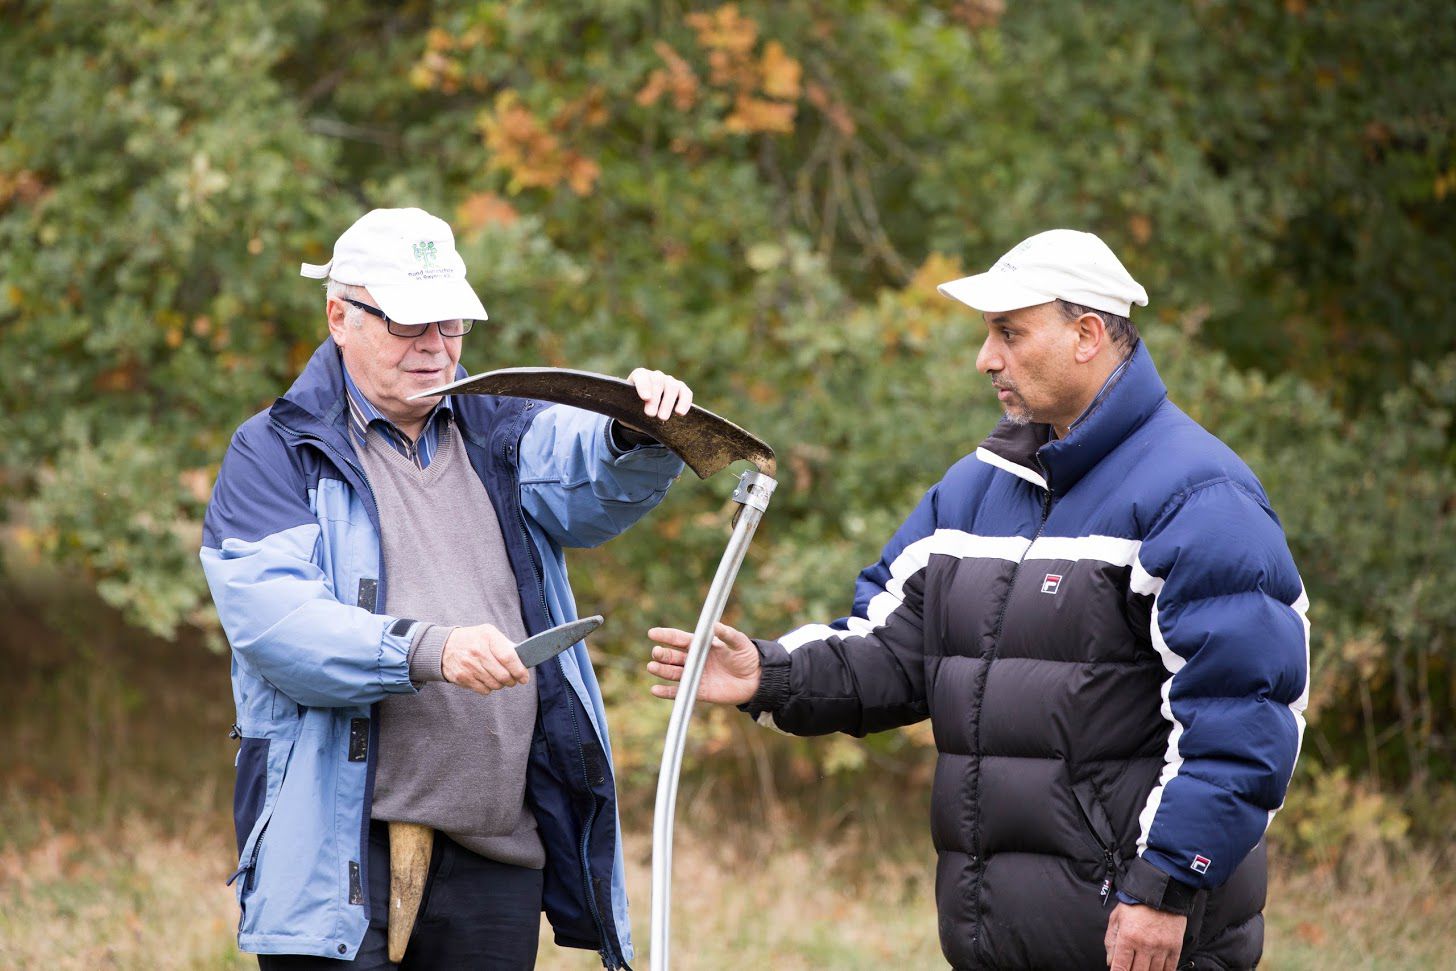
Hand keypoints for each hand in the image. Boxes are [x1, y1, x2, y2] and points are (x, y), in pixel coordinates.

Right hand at [440, 623, 529, 696]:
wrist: (444, 646)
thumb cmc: (473, 640)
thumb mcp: (488, 633)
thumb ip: (506, 645)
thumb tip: (524, 661)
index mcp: (488, 636)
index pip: (509, 657)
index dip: (519, 670)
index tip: (524, 677)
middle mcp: (478, 651)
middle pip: (503, 675)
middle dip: (512, 681)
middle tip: (512, 680)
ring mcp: (469, 665)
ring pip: (495, 684)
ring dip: (501, 684)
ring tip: (499, 678)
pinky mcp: (462, 677)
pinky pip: (484, 690)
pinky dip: (489, 688)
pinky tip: (486, 679)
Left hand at [627, 368, 692, 420]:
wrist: (645, 414)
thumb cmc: (633, 410)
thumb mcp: (627, 409)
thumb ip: (625, 408)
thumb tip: (627, 413)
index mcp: (639, 376)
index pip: (641, 375)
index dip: (643, 385)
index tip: (645, 398)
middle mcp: (656, 376)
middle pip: (658, 381)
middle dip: (655, 399)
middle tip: (650, 414)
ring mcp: (670, 381)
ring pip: (672, 387)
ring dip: (668, 403)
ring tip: (662, 418)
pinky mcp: (682, 390)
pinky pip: (686, 393)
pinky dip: (684, 402)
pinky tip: (680, 413)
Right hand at [647, 622, 761, 705]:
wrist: (757, 680)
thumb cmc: (748, 657)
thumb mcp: (740, 643)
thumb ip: (728, 634)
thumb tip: (715, 625)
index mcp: (702, 646)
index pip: (680, 639)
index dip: (666, 636)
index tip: (652, 633)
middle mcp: (695, 660)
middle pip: (674, 656)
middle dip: (663, 654)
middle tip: (656, 652)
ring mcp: (696, 676)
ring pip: (674, 673)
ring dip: (661, 670)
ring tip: (652, 667)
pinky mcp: (699, 691)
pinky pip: (680, 692)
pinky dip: (667, 692)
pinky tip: (655, 690)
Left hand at [1105, 902, 1185, 970]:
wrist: (1160, 892)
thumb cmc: (1135, 905)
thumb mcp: (1116, 918)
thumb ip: (1111, 941)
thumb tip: (1110, 963)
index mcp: (1127, 937)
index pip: (1121, 967)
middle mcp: (1145, 945)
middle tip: (1130, 968)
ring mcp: (1161, 947)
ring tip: (1142, 967)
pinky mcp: (1175, 947)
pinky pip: (1169, 969)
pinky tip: (1156, 970)